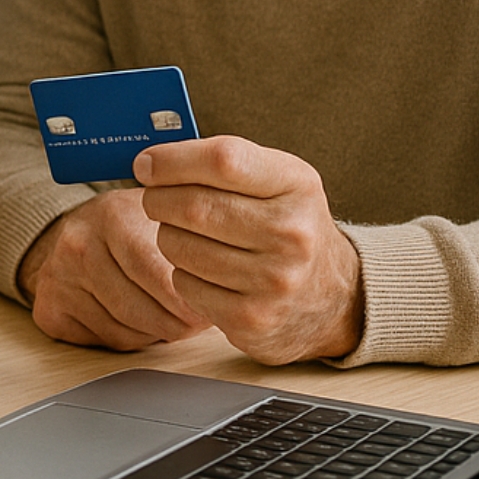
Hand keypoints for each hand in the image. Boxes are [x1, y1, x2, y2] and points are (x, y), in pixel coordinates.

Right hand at [18, 189, 210, 350]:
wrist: (84, 231)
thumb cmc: (137, 230)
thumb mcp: (169, 221)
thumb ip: (198, 245)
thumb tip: (235, 285)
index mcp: (112, 216)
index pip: (159, 278)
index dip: (189, 304)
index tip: (208, 311)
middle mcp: (77, 244)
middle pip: (142, 311)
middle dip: (176, 323)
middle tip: (192, 319)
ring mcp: (58, 276)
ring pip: (124, 331)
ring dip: (153, 332)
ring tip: (164, 313)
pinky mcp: (48, 307)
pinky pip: (102, 341)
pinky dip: (126, 338)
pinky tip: (131, 317)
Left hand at [136, 135, 363, 363]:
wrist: (332, 296)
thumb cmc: (285, 224)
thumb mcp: (274, 180)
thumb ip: (220, 162)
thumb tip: (148, 164)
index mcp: (297, 185)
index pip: (223, 160)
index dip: (172, 160)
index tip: (146, 165)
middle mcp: (292, 233)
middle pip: (191, 206)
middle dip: (158, 200)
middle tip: (156, 200)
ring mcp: (275, 280)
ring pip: (178, 246)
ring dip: (168, 237)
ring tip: (189, 236)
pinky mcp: (252, 318)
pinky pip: (184, 284)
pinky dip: (183, 274)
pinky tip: (207, 271)